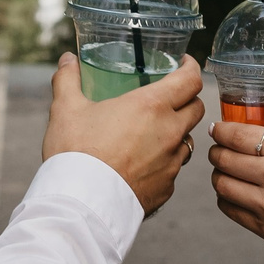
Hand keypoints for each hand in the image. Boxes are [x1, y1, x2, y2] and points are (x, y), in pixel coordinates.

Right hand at [44, 53, 204, 214]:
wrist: (80, 203)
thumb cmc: (75, 152)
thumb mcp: (66, 109)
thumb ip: (68, 80)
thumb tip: (67, 60)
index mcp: (152, 106)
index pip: (191, 80)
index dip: (191, 68)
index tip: (184, 64)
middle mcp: (170, 133)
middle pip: (197, 109)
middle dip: (187, 99)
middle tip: (169, 97)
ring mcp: (171, 163)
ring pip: (186, 141)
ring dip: (175, 134)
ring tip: (151, 134)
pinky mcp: (166, 188)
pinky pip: (172, 170)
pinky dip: (162, 163)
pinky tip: (141, 165)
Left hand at [207, 119, 263, 263]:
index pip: (240, 133)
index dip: (222, 130)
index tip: (218, 129)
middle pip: (224, 157)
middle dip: (217, 151)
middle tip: (218, 151)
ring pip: (221, 183)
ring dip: (219, 176)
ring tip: (224, 174)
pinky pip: (229, 209)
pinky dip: (225, 200)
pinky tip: (232, 196)